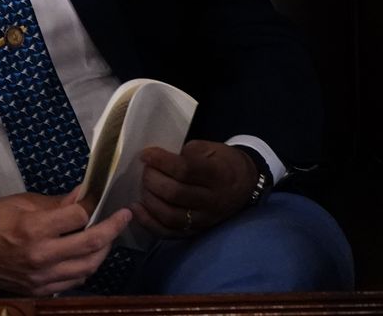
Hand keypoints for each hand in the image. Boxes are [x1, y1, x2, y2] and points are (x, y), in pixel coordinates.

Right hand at [0, 187, 132, 295]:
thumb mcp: (18, 202)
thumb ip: (54, 203)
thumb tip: (82, 197)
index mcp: (33, 228)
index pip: (78, 217)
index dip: (91, 206)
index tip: (100, 199)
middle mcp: (41, 256)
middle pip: (92, 244)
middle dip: (113, 228)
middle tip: (123, 217)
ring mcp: (42, 277)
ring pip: (89, 267)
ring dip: (103, 250)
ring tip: (107, 237)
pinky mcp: (40, 289)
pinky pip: (74, 280)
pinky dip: (86, 267)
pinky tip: (87, 255)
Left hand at [135, 140, 256, 237]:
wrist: (245, 183)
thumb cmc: (221, 161)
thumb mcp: (208, 148)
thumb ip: (184, 153)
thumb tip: (155, 160)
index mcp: (217, 174)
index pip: (185, 170)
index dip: (160, 161)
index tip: (145, 154)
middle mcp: (213, 200)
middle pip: (175, 194)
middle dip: (152, 180)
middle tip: (145, 170)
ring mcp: (206, 219)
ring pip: (171, 216)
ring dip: (149, 201)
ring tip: (143, 187)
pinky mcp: (198, 231)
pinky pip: (170, 233)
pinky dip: (149, 223)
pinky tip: (136, 209)